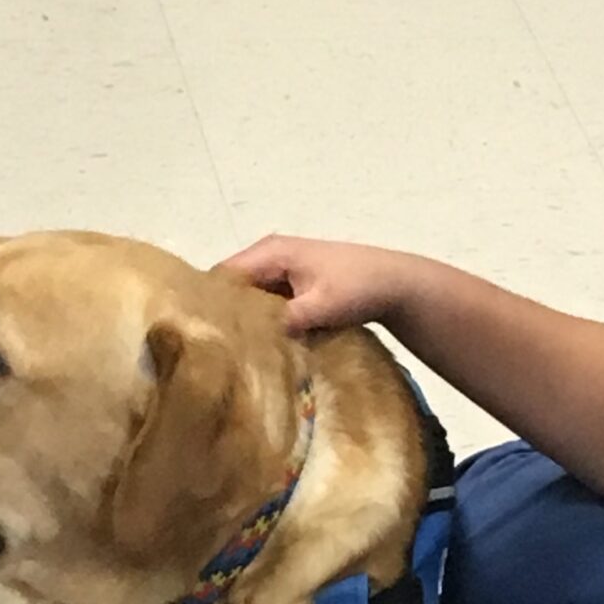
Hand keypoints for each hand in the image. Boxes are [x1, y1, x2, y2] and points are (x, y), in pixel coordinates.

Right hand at [220, 234, 424, 335]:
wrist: (396, 283)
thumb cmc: (359, 288)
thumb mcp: (320, 307)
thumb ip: (284, 321)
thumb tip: (250, 342)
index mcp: (270, 252)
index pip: (223, 276)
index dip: (212, 304)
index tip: (207, 336)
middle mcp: (269, 255)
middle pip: (232, 287)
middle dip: (226, 315)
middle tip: (220, 350)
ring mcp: (281, 269)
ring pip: (249, 297)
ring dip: (245, 320)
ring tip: (237, 352)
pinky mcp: (292, 284)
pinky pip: (266, 302)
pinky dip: (263, 320)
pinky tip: (261, 345)